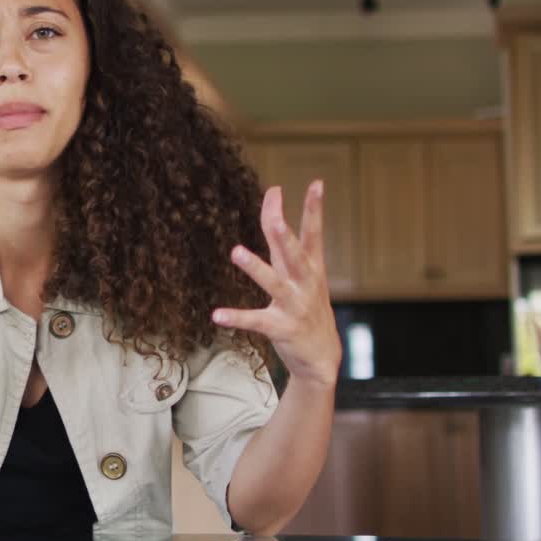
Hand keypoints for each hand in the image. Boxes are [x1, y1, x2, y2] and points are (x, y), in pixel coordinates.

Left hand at [212, 181, 341, 386]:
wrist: (323, 357)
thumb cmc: (308, 307)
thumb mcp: (304, 274)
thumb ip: (285, 245)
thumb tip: (273, 213)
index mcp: (312, 268)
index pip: (313, 233)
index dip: (314, 208)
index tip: (317, 183)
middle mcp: (305, 284)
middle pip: (294, 254)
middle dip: (285, 236)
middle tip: (276, 219)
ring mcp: (294, 306)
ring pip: (273, 283)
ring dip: (256, 267)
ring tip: (236, 252)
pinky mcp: (281, 328)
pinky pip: (255, 321)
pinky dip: (236, 317)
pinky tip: (217, 315)